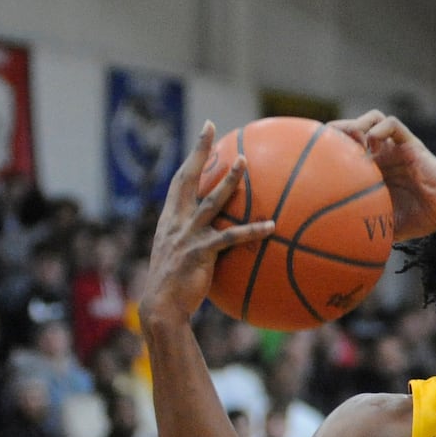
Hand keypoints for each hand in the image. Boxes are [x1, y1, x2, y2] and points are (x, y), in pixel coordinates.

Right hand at [143, 121, 273, 324]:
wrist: (162, 307)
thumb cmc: (176, 285)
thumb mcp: (183, 255)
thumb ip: (199, 238)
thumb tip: (225, 233)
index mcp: (170, 218)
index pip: (180, 179)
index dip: (193, 154)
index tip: (205, 131)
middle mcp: (175, 221)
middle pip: (187, 179)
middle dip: (198, 152)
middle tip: (212, 129)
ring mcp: (187, 235)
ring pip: (210, 201)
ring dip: (227, 182)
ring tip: (244, 163)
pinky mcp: (200, 253)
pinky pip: (230, 238)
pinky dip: (252, 231)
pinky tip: (273, 225)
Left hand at [330, 111, 435, 239]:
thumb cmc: (422, 220)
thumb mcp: (388, 227)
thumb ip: (369, 231)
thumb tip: (344, 248)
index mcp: (373, 171)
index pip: (346, 150)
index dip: (329, 148)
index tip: (315, 157)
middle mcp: (383, 155)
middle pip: (353, 129)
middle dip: (337, 131)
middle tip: (326, 142)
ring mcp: (396, 147)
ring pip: (372, 119)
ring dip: (358, 124)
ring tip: (351, 139)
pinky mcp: (410, 143)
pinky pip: (392, 125)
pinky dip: (380, 128)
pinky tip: (372, 142)